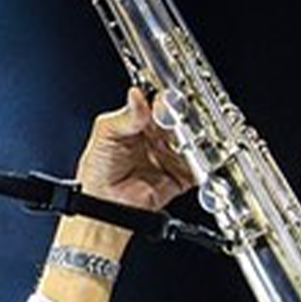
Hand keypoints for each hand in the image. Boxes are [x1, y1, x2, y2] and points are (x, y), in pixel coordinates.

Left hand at [73, 88, 195, 211]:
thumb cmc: (97, 170)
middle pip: (181, 122)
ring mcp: (170, 156)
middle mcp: (159, 136)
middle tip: (181, 121)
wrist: (103, 206)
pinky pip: (198, 169)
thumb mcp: (105, 133)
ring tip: (187, 141)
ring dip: (194, 140)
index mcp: (141, 121)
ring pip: (192, 142)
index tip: (171, 101)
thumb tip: (137, 96)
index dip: (168, 101)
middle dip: (184, 120)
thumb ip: (126, 116)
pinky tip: (196, 160)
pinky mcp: (181, 177)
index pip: (161, 104)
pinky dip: (203, 165)